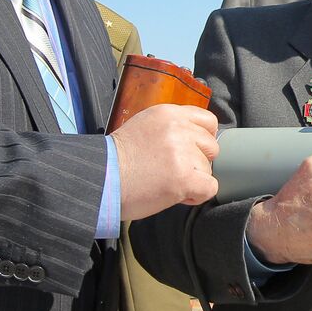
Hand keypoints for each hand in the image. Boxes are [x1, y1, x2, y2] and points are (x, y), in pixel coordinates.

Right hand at [112, 104, 219, 220]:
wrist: (100, 179)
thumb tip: (196, 141)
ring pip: (208, 169)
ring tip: (167, 182)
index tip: (190, 151)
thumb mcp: (144, 126)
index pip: (208, 121)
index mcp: (169, 114)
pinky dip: (196, 196)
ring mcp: (182, 153)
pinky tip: (176, 195)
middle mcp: (178, 129)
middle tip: (173, 170)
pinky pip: (210, 188)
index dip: (202, 140)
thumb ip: (171, 128)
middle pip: (211, 146)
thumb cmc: (116, 160)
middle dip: (197, 161)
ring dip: (193, 180)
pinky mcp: (184, 177)